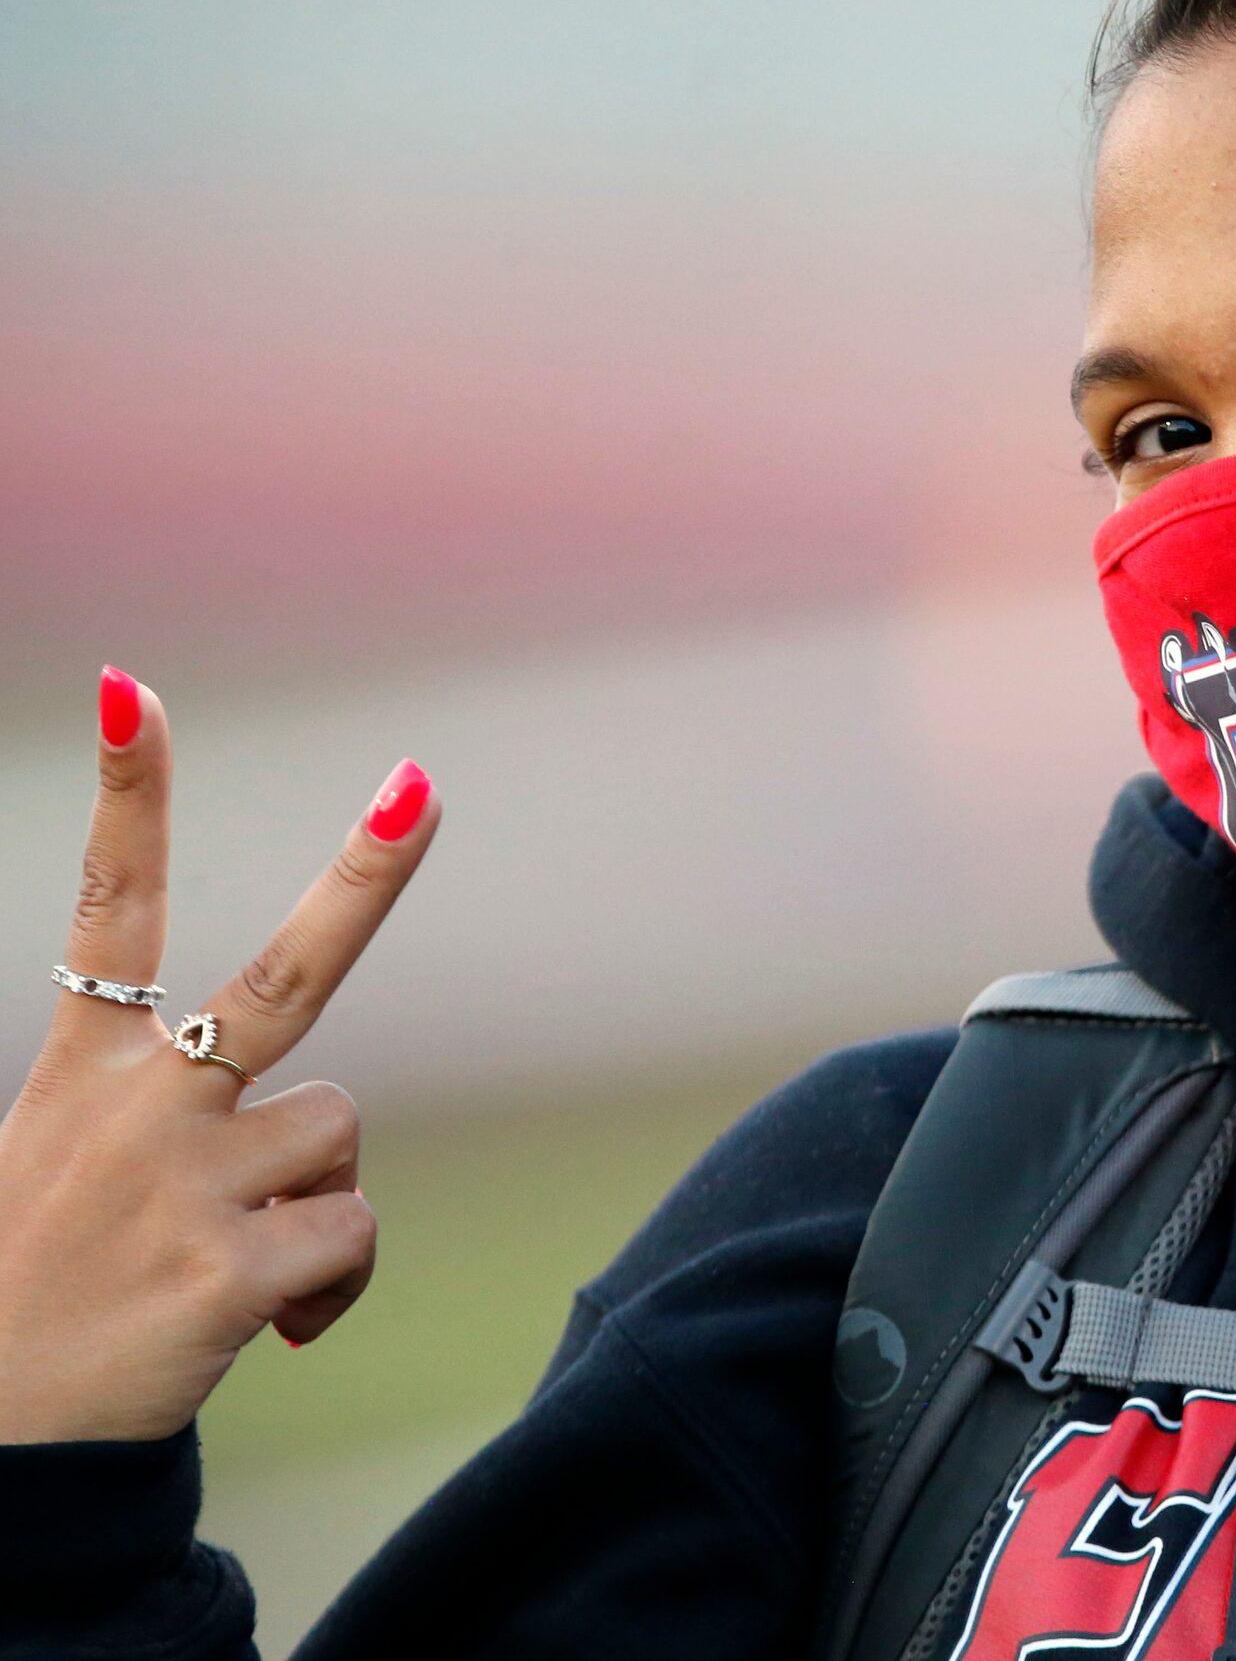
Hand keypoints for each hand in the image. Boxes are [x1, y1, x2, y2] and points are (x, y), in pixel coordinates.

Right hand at [0, 668, 437, 1443]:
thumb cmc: (36, 1303)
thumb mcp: (67, 1177)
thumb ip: (179, 1121)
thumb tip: (325, 1149)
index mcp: (79, 1075)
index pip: (108, 910)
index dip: (128, 797)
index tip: (135, 691)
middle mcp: (135, 1112)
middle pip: (282, 975)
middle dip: (364, 877)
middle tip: (417, 784)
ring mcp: (183, 1188)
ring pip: (341, 1134)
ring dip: (313, 1196)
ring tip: (220, 1263)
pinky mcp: (230, 1272)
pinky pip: (355, 1236)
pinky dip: (331, 1285)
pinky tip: (260, 1325)